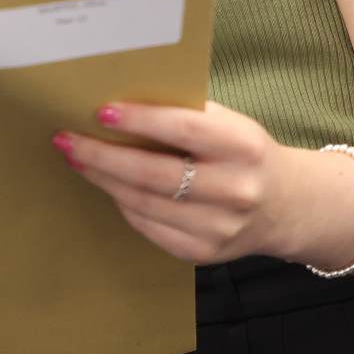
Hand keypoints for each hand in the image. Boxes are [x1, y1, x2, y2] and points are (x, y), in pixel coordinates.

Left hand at [52, 100, 297, 264]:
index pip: (182, 129)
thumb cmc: (243, 150)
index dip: (139, 120)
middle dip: (103, 156)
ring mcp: (220, 228)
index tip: (100, 111)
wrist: (286, 205)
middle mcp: (234, 189)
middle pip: (154, 174)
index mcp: (241, 145)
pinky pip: (151, 228)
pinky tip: (109, 186)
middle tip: (67, 140)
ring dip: (105, 180)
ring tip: (78, 159)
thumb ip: (184, 114)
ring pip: (146, 204)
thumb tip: (120, 100)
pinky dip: (124, 205)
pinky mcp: (206, 254)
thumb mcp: (227, 123)